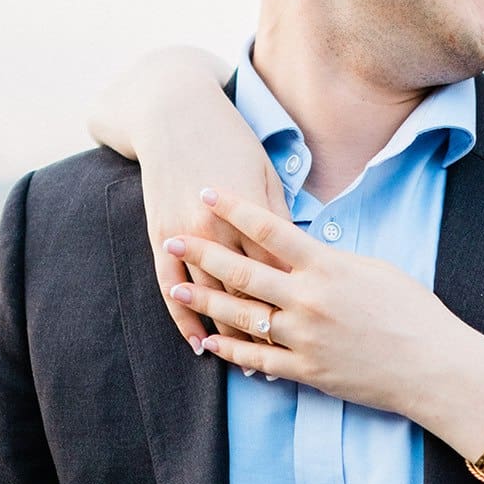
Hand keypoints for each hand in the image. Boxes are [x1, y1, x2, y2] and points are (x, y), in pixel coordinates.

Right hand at [139, 121, 290, 352]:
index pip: (280, 272)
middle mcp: (218, 231)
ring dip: (229, 335)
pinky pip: (170, 289)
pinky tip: (199, 343)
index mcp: (252, 214)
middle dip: (270, 332)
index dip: (299, 306)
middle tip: (295, 362)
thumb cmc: (231, 140)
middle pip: (248, 294)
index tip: (323, 332)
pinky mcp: (160, 237)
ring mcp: (185, 237)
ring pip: (210, 299)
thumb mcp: (266, 173)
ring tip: (250, 369)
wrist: (174, 115)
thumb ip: (279, 218)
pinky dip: (184, 320)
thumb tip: (302, 254)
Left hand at [163, 188, 464, 415]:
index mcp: (328, 267)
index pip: (272, 229)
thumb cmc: (413, 312)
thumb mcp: (375, 270)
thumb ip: (333, 261)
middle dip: (204, 252)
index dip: (236, 209)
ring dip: (207, 300)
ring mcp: (305, 338)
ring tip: (178, 286)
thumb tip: (305, 251)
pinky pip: (258, 359)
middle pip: (245, 271)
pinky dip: (231, 350)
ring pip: (243, 315)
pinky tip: (210, 341)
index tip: (208, 192)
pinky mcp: (307, 371)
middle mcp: (310, 299)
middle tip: (172, 237)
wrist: (433, 365)